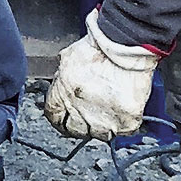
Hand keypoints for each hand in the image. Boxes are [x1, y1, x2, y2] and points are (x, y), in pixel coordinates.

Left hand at [43, 10, 161, 139]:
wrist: (125, 46)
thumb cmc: (99, 47)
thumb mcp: (69, 58)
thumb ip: (62, 76)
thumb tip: (62, 82)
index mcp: (63, 96)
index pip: (54, 117)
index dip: (60, 116)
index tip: (65, 115)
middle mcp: (81, 112)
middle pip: (75, 130)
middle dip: (80, 123)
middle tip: (90, 113)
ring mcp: (104, 120)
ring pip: (100, 134)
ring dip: (103, 124)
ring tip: (109, 110)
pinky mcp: (125, 122)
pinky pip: (123, 131)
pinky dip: (124, 123)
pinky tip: (123, 110)